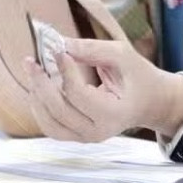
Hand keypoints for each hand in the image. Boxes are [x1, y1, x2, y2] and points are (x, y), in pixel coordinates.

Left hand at [22, 38, 182, 142]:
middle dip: (41, 83)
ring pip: (50, 122)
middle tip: (31, 60)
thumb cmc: (138, 77)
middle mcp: (98, 132)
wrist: (150, 102)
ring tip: (33, 72)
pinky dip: (40, 107)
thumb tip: (59, 43)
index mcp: (114, 114)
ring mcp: (86, 138)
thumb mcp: (122, 55)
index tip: (58, 50)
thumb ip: (92, 49)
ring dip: (37, 96)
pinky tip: (38, 87)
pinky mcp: (77, 136)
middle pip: (59, 110)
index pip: (79, 94)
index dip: (65, 71)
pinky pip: (51, 126)